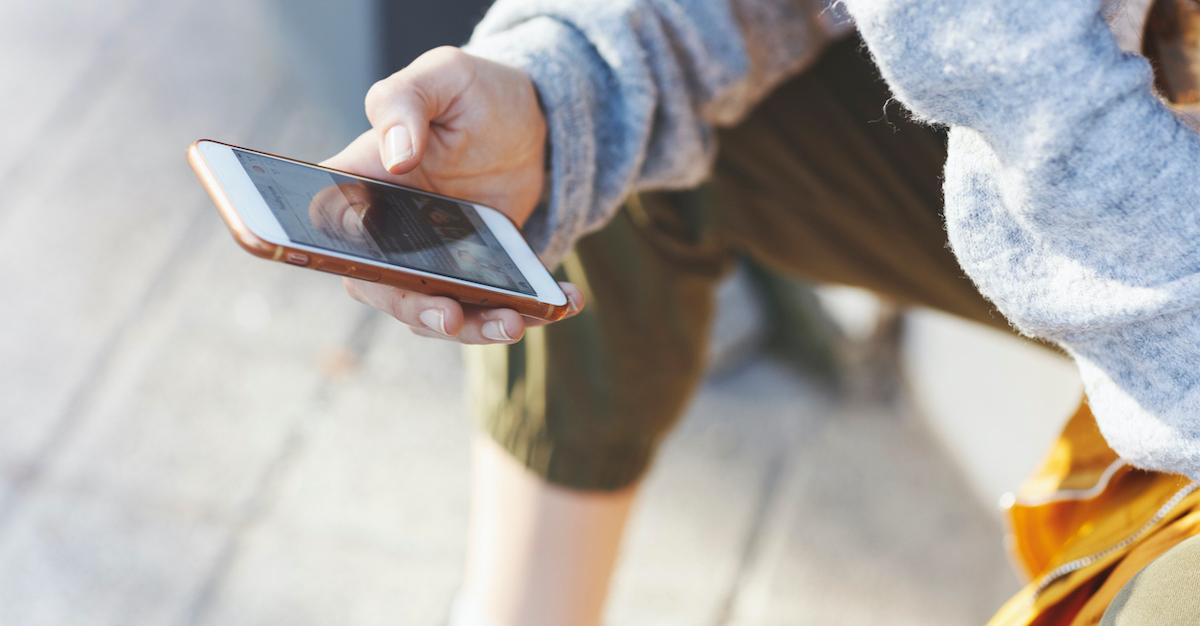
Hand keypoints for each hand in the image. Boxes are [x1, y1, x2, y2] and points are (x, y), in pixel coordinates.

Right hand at [321, 46, 582, 343]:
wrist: (530, 120)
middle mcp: (388, 233)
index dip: (345, 261)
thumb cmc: (473, 91)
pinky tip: (562, 303)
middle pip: (387, 289)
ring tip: (517, 320)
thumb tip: (396, 158)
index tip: (377, 278)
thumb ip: (403, 104)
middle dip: (419, 311)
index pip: (334, 232)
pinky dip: (526, 311)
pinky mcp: (474, 274)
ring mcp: (431, 260)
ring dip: (476, 327)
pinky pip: (489, 306)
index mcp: (361, 185)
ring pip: (439, 311)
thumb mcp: (441, 76)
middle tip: (452, 317)